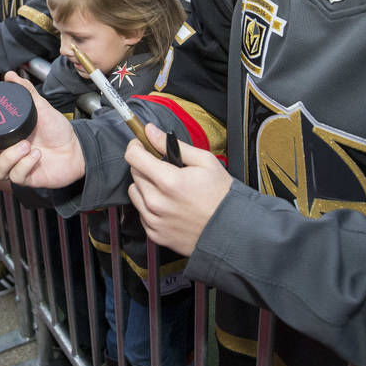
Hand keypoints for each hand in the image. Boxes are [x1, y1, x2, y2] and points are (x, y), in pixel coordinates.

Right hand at [0, 71, 84, 187]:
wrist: (77, 148)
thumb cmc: (57, 130)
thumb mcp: (40, 107)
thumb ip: (25, 91)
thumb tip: (10, 75)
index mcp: (2, 137)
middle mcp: (4, 153)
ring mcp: (14, 167)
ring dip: (9, 157)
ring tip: (26, 145)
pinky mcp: (25, 179)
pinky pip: (16, 176)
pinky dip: (25, 165)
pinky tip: (36, 155)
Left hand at [126, 123, 232, 255]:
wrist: (231, 229)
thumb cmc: (221, 196)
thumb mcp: (204, 161)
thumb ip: (172, 144)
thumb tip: (152, 131)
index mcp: (169, 181)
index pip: (133, 157)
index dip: (136, 146)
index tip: (142, 145)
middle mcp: (157, 202)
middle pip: (135, 173)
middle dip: (146, 166)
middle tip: (165, 168)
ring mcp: (155, 220)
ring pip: (135, 192)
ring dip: (145, 186)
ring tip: (167, 188)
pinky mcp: (155, 233)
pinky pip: (141, 213)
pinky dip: (149, 206)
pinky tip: (168, 205)